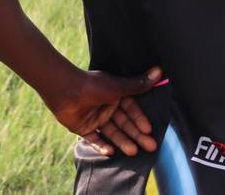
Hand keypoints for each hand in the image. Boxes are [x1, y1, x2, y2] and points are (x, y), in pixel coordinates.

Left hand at [44, 66, 162, 156]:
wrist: (64, 90)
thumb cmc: (92, 85)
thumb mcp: (118, 87)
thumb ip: (138, 84)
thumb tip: (159, 71)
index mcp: (115, 95)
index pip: (131, 110)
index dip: (140, 120)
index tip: (150, 130)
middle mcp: (106, 106)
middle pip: (124, 123)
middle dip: (136, 134)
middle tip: (150, 147)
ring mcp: (94, 117)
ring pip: (112, 132)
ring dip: (123, 142)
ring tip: (133, 152)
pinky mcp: (82, 127)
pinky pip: (94, 139)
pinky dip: (101, 146)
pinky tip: (111, 152)